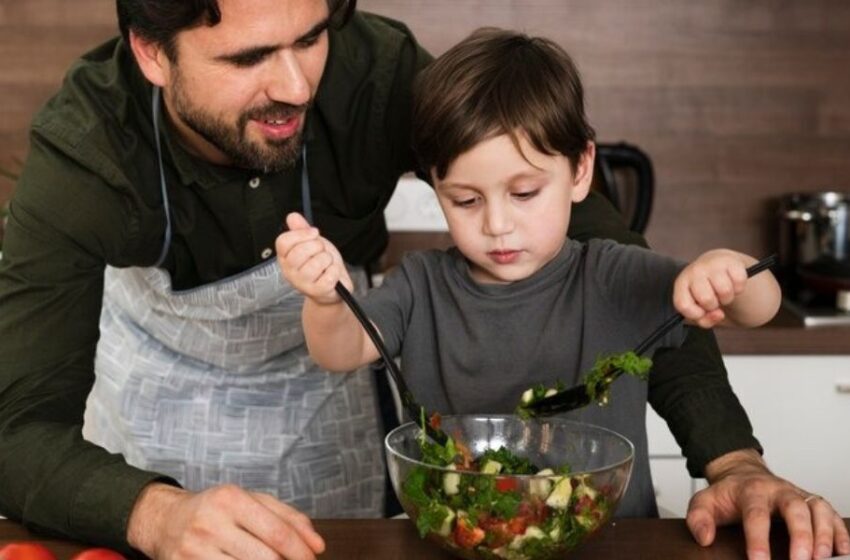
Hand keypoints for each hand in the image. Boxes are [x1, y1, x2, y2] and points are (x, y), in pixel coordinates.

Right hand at [127, 483, 324, 559]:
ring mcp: (194, 550)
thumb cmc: (218, 510)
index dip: (301, 551)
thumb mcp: (252, 501)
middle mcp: (210, 523)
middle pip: (266, 558)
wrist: (165, 520)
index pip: (278, 533)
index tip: (312, 559)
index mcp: (231, 499)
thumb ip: (289, 518)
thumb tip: (317, 545)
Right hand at [276, 212, 350, 304]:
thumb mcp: (312, 243)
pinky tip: (332, 273)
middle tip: (321, 251)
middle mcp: (290, 271)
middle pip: (300, 251)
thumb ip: (301, 230)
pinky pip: (330, 273)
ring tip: (327, 264)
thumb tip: (292, 216)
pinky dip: (335, 270)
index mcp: (285, 258)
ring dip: (328, 259)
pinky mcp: (317, 291)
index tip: (314, 233)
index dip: (301, 233)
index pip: (283, 241)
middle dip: (317, 246)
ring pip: (317, 262)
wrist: (333, 288)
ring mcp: (302, 283)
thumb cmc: (321, 266)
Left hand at [674, 249, 750, 327]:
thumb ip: (704, 320)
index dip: (695, 314)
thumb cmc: (706, 291)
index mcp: (681, 283)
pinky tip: (732, 283)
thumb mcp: (699, 308)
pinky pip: (739, 282)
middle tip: (714, 299)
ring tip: (722, 292)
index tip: (702, 312)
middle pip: (707, 299)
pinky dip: (739, 288)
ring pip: (725, 291)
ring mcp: (712, 264)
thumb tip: (718, 314)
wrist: (718, 265)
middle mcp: (694, 271)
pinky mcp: (731, 260)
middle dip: (714, 305)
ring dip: (727, 297)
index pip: (683, 305)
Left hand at [686, 449, 849, 559]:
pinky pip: (831, 513)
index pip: (756, 515)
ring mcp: (798, 495)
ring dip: (823, 535)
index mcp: (750, 491)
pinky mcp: (812, 502)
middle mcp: (778, 491)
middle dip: (800, 536)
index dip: (758, 540)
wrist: (742, 474)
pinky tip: (842, 551)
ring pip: (817, 509)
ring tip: (822, 559)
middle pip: (795, 508)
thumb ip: (699, 518)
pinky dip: (839, 531)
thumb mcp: (704, 501)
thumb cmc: (727, 494)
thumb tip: (704, 538)